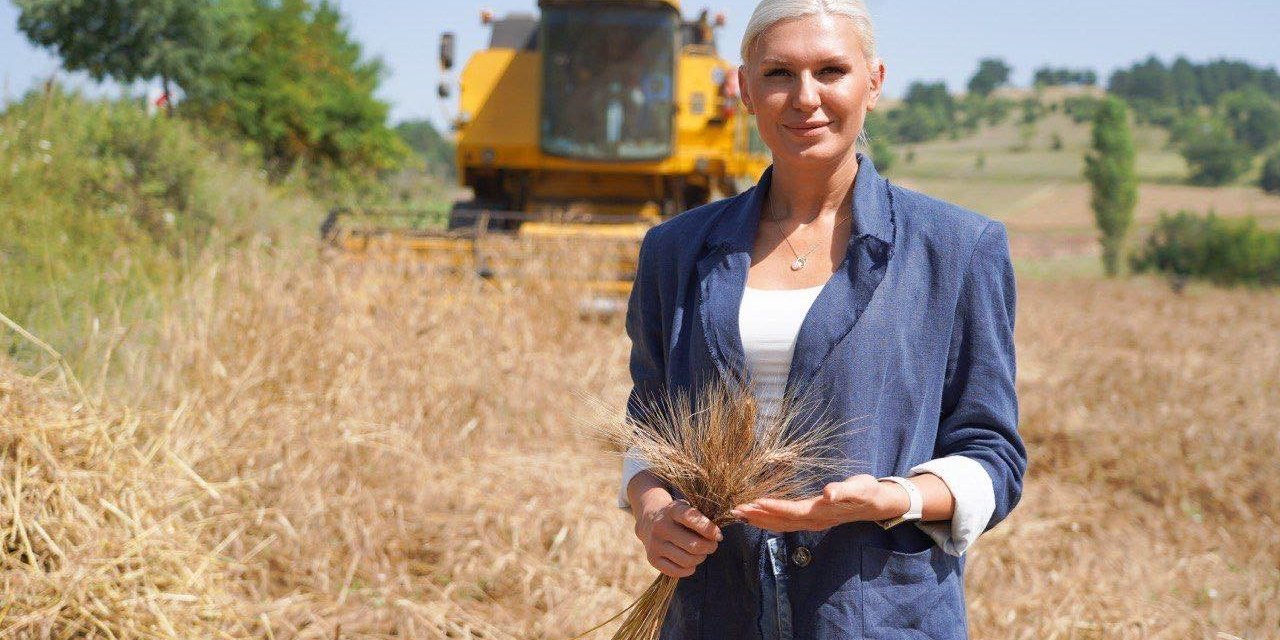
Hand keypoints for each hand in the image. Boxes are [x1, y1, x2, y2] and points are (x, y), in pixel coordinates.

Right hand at [633, 494, 722, 577]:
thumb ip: (702, 519)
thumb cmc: (678, 517)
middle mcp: (660, 526)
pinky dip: (689, 569)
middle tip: (713, 545)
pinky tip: (691, 563)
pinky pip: (677, 572)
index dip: (710, 529)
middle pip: (694, 546)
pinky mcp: (652, 559)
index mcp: (672, 510)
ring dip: (700, 558)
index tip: (719, 536)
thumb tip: (716, 536)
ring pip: (687, 560)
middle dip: (709, 547)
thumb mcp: (687, 509)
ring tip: (701, 553)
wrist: (650, 521)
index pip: (692, 519)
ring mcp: (655, 544)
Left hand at [729, 474, 907, 532]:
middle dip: (757, 516)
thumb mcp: (860, 487)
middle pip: (780, 521)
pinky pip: (784, 522)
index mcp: (821, 512)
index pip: (791, 511)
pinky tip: (756, 515)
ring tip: (738, 514)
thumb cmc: (867, 492)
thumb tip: (829, 493)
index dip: (773, 507)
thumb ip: (844, 490)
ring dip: (759, 520)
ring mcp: (811, 522)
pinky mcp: (810, 519)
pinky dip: (768, 519)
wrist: (876, 504)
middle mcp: (813, 521)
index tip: (754, 502)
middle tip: (734, 510)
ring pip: (779, 524)